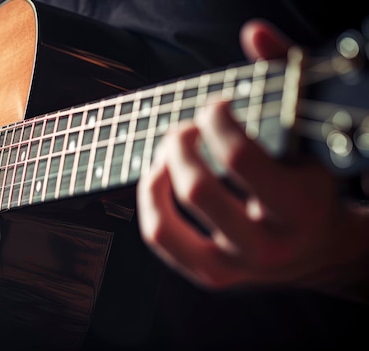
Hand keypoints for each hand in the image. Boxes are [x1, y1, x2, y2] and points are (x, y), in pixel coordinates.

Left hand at [137, 20, 368, 298]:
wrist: (319, 249)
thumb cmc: (309, 184)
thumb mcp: (308, 135)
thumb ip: (285, 79)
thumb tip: (254, 33)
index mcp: (298, 206)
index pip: (238, 157)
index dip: (216, 120)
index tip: (216, 107)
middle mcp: (265, 244)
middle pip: (195, 188)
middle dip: (180, 144)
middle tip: (186, 127)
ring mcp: (233, 266)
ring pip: (166, 222)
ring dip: (157, 173)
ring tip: (169, 150)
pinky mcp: (209, 276)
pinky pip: (159, 238)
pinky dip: (148, 202)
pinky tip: (158, 176)